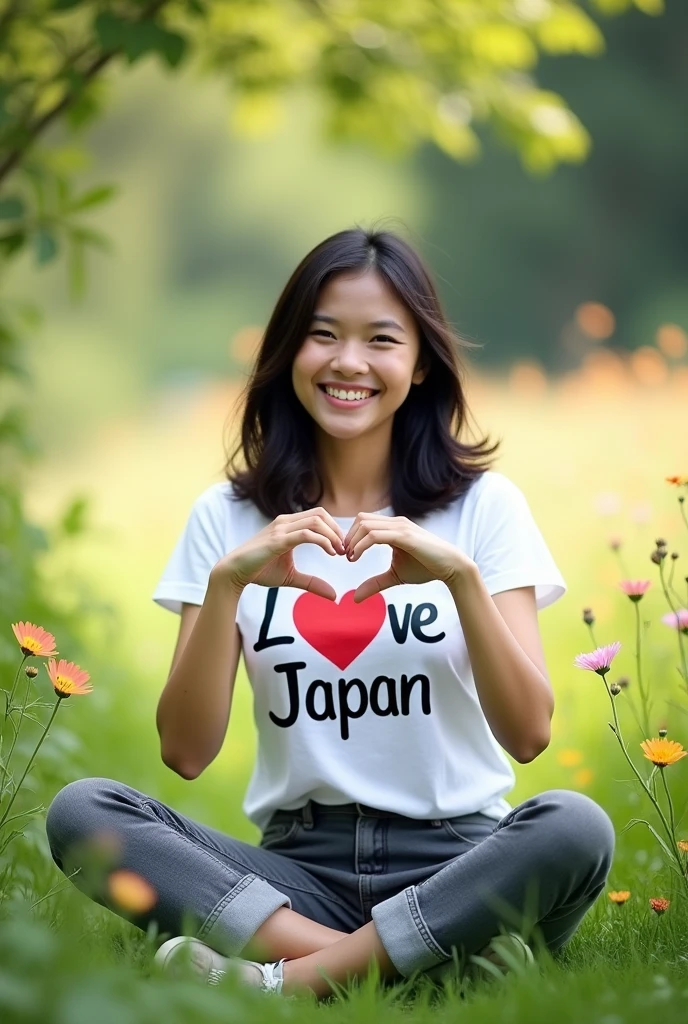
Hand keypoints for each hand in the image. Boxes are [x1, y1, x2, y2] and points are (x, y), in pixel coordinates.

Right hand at [211, 507, 346, 600]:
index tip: (342, 548)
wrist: (234, 572)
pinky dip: (323, 541)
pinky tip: (330, 553)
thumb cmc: (260, 571)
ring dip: (333, 535)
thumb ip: (312, 583)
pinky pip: (306, 534)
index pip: (319, 516)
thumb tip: (334, 596)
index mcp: (288, 525)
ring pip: (316, 521)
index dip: (335, 529)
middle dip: (337, 530)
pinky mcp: (278, 540)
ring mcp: (281, 529)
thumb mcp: (291, 577)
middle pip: (321, 514)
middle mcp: (285, 522)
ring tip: (339, 552)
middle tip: (344, 550)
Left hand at [342, 514, 475, 602]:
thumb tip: (354, 598)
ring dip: (353, 541)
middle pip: (361, 519)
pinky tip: (357, 557)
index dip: (351, 536)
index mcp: (392, 527)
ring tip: (351, 558)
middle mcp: (395, 522)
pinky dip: (361, 545)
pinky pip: (375, 535)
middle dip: (348, 537)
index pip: (363, 521)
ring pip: (365, 525)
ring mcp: (400, 527)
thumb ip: (375, 583)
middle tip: (345, 556)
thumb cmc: (426, 568)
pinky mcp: (404, 536)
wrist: (450, 567)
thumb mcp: (394, 576)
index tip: (347, 555)